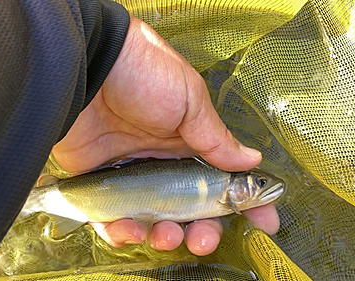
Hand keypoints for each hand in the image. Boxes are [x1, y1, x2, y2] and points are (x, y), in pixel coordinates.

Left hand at [52, 15, 279, 254]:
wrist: (89, 64)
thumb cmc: (143, 72)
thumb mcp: (190, 99)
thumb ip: (216, 137)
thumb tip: (250, 161)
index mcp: (187, 142)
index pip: (221, 179)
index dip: (244, 203)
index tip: (265, 222)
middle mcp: (161, 162)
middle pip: (188, 209)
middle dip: (201, 230)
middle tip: (202, 240)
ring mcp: (129, 174)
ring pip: (152, 220)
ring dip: (164, 236)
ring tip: (167, 235)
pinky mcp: (97, 182)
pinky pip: (110, 219)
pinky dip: (121, 232)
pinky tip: (131, 230)